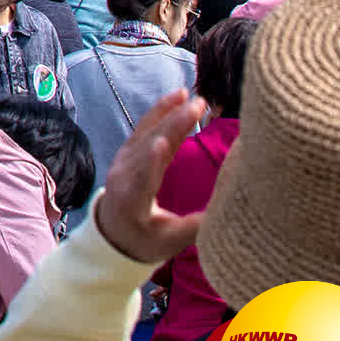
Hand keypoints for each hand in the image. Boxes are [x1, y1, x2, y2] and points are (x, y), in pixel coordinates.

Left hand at [91, 89, 209, 264]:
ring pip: (145, 133)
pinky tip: (176, 97)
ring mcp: (123, 161)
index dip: (151, 162)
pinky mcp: (128, 151)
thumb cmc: (144, 241)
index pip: (142, 180)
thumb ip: (194, 229)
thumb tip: (226, 215)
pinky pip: (143, 128)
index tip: (163, 143)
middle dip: (171, 126)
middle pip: (147, 148)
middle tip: (197, 106)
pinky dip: (159, 111)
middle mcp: (123, 177)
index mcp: (132, 202)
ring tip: (190, 97)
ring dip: (167, 113)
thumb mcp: (169, 244)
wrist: (113, 233)